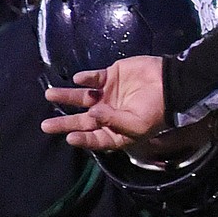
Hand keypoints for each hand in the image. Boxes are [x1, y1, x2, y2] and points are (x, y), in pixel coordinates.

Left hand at [42, 56, 166, 150]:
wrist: (171, 83)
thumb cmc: (157, 109)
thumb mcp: (138, 124)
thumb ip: (113, 121)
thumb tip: (91, 115)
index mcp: (117, 131)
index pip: (96, 138)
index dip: (82, 140)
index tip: (69, 138)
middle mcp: (109, 115)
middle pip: (83, 121)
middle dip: (65, 123)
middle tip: (46, 126)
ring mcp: (109, 95)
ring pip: (82, 98)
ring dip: (67, 97)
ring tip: (50, 95)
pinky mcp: (111, 77)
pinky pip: (93, 79)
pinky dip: (85, 79)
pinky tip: (79, 80)